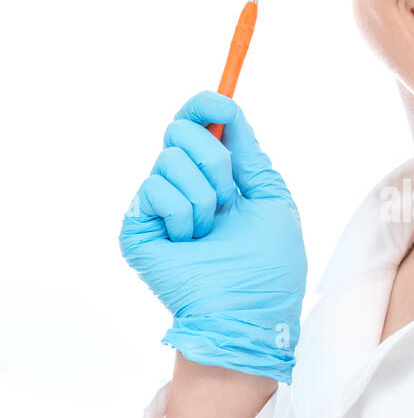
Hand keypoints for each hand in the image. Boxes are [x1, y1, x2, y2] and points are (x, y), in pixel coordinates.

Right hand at [119, 91, 306, 381]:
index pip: (198, 125)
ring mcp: (157, 206)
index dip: (206, 106)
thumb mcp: (273, 199)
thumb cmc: (269, 268)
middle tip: (226, 199)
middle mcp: (183, 186)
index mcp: (216, 179)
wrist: (249, 312)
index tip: (222, 105)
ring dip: (203, 197)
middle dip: (214, 159)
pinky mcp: (137, 226)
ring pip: (168, 158)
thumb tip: (231, 112)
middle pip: (179, 129)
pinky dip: (183, 215)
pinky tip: (187, 243)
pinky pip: (154, 189)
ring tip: (209, 233)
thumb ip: (251, 155)